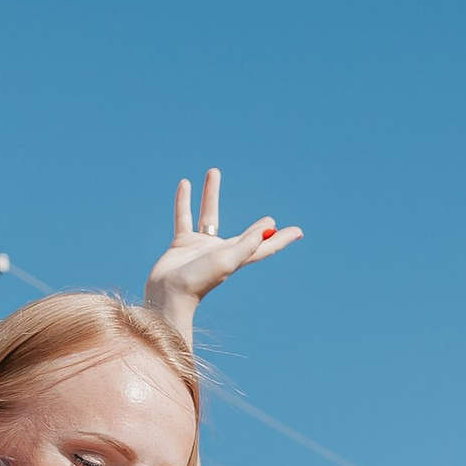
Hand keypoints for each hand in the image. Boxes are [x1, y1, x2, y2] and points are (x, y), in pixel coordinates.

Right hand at [145, 168, 301, 337]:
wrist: (167, 295)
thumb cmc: (198, 280)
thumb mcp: (227, 260)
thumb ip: (248, 243)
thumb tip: (271, 227)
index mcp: (238, 257)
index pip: (266, 246)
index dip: (282, 239)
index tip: (298, 232)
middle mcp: (223, 251)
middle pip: (245, 234)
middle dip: (260, 228)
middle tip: (272, 219)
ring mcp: (202, 247)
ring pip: (208, 214)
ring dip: (210, 194)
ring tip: (213, 171)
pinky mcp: (182, 243)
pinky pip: (184, 216)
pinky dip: (184, 201)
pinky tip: (185, 184)